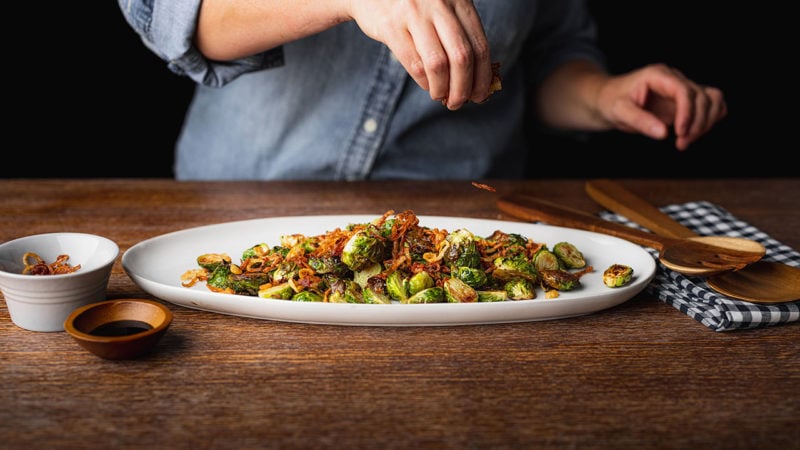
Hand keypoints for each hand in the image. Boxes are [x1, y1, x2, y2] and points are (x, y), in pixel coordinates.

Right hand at [347, 0, 492, 109]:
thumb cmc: (413, 4)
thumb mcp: (442, 7)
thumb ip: (458, 34)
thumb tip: (476, 79)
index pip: (479, 45)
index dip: (482, 76)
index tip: (480, 94)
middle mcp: (439, 3)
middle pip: (462, 57)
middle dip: (463, 88)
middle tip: (459, 102)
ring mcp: (414, 13)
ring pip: (438, 64)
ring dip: (442, 89)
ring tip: (441, 96)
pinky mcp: (390, 25)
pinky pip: (414, 64)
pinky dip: (424, 82)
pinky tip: (427, 85)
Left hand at [595, 63, 726, 149]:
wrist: (609, 100)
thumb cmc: (611, 101)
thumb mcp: (619, 111)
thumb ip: (639, 121)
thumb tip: (663, 133)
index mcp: (658, 75)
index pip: (684, 90)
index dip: (687, 112)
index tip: (680, 133)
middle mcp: (674, 79)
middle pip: (702, 97)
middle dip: (697, 123)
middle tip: (681, 144)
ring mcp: (682, 89)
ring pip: (712, 99)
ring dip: (706, 122)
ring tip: (685, 141)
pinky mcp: (685, 101)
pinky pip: (711, 105)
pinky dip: (710, 119)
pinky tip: (694, 134)